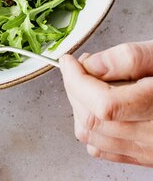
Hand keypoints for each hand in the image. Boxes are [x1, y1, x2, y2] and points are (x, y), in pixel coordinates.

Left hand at [60, 41, 152, 166]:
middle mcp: (152, 137)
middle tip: (79, 66)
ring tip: (89, 81)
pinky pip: (104, 150)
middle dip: (74, 89)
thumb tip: (92, 63)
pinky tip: (98, 105)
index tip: (70, 60)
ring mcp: (148, 151)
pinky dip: (91, 127)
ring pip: (92, 138)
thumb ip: (129, 57)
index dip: (76, 79)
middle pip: (92, 121)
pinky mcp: (146, 157)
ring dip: (79, 106)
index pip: (101, 104)